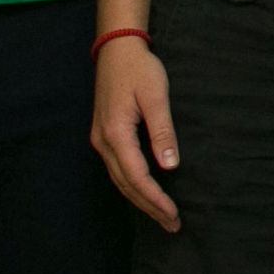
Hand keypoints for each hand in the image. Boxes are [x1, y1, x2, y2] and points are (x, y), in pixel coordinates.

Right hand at [90, 41, 181, 229]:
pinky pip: (118, 169)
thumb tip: (169, 165)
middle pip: (126, 185)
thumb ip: (162, 131)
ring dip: (141, 199)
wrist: (116, 49)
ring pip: (120, 180)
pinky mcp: (105, 135)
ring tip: (162, 216)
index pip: (136, 177)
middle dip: (149, 207)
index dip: (155, 199)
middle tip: (172, 225)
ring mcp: (101, 139)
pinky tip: (146, 192)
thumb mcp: (155, 97)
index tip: (173, 214)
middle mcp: (103, 141)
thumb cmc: (139, 70)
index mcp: (115, 134)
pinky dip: (133, 185)